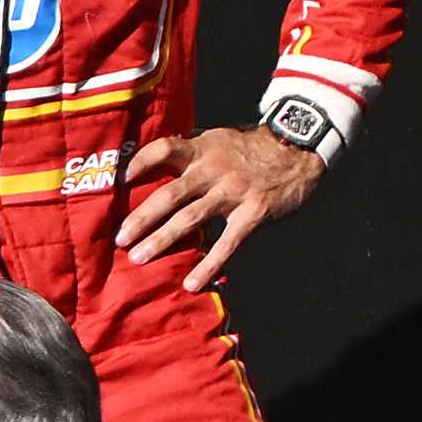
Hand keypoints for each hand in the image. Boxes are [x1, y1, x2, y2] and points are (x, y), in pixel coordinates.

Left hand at [117, 123, 322, 287]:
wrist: (301, 148)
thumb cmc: (255, 147)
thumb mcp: (222, 138)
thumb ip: (194, 150)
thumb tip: (160, 159)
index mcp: (204, 148)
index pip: (164, 149)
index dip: (140, 163)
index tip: (120, 180)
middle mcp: (214, 169)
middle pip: (170, 194)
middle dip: (141, 217)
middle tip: (120, 238)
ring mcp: (234, 192)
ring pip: (190, 219)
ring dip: (162, 240)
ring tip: (139, 258)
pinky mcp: (253, 212)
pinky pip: (227, 243)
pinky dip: (208, 265)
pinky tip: (191, 283)